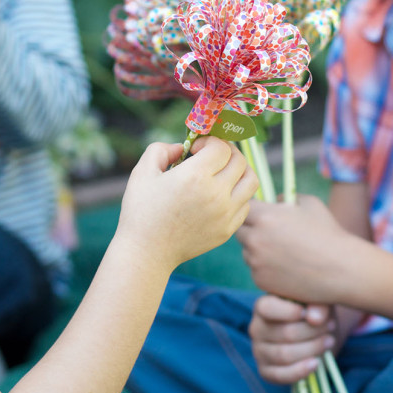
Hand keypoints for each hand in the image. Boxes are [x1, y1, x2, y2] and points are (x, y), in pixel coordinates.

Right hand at [117, 137, 256, 270]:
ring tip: (222, 172)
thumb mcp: (142, 171)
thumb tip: (182, 148)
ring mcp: (225, 214)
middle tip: (209, 156)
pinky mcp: (228, 230)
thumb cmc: (141, 210)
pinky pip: (246, 204)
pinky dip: (237, 193)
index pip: (221, 147)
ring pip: (251, 181)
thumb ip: (162, 149)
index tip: (194, 148)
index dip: (208, 141)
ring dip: (239, 170)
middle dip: (225, 151)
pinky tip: (218, 194)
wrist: (147, 251)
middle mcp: (216, 195)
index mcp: (196, 176)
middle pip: (239, 161)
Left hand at [237, 195, 348, 302]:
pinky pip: (255, 270)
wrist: (344, 270)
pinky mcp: (261, 280)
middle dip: (250, 229)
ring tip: (282, 251)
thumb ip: (285, 198)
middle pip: (240, 230)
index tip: (257, 212)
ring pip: (247, 251)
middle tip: (267, 232)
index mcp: (265, 216)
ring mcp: (256, 262)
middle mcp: (256, 238)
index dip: (249, 210)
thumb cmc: (329, 233)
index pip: (242, 208)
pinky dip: (265, 268)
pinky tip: (286, 267)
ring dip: (257, 250)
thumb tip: (272, 199)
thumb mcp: (309, 204)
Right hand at [250, 295, 334, 384]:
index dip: (290, 311)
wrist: (312, 333)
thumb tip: (315, 319)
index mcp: (261, 307)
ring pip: (285, 355)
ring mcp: (258, 351)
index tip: (308, 312)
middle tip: (330, 327)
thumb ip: (318, 306)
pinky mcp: (265, 371)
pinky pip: (281, 375)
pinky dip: (301, 371)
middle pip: (285, 333)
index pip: (267, 308)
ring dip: (312, 350)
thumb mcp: (316, 303)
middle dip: (312, 331)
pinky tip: (316, 363)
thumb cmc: (310, 312)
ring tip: (329, 341)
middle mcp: (256, 329)